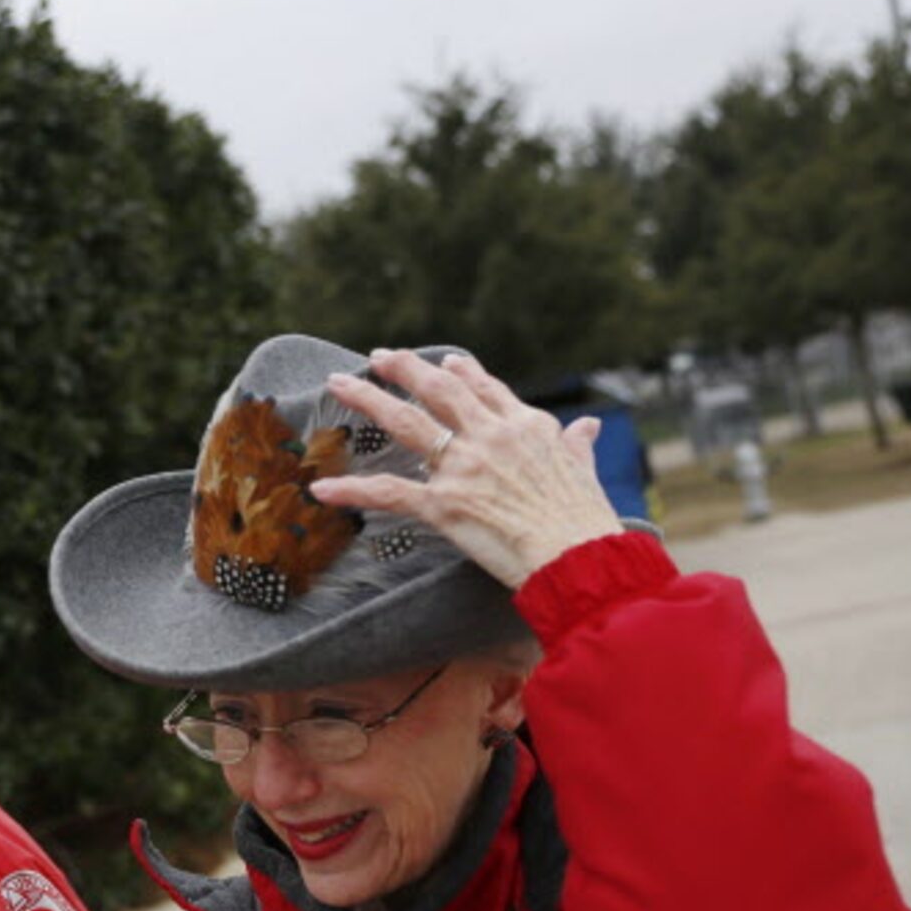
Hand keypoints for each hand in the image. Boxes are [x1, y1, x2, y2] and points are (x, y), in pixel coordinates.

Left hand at [308, 349, 623, 589]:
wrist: (579, 554)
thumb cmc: (586, 520)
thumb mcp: (584, 470)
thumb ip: (578, 444)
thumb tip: (589, 428)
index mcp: (524, 426)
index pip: (486, 389)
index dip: (462, 373)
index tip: (443, 363)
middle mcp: (489, 436)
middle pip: (438, 392)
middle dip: (405, 369)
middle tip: (378, 356)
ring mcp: (463, 467)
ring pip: (406, 423)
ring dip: (368, 399)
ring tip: (339, 383)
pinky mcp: (444, 504)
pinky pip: (390, 493)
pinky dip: (353, 492)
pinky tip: (321, 489)